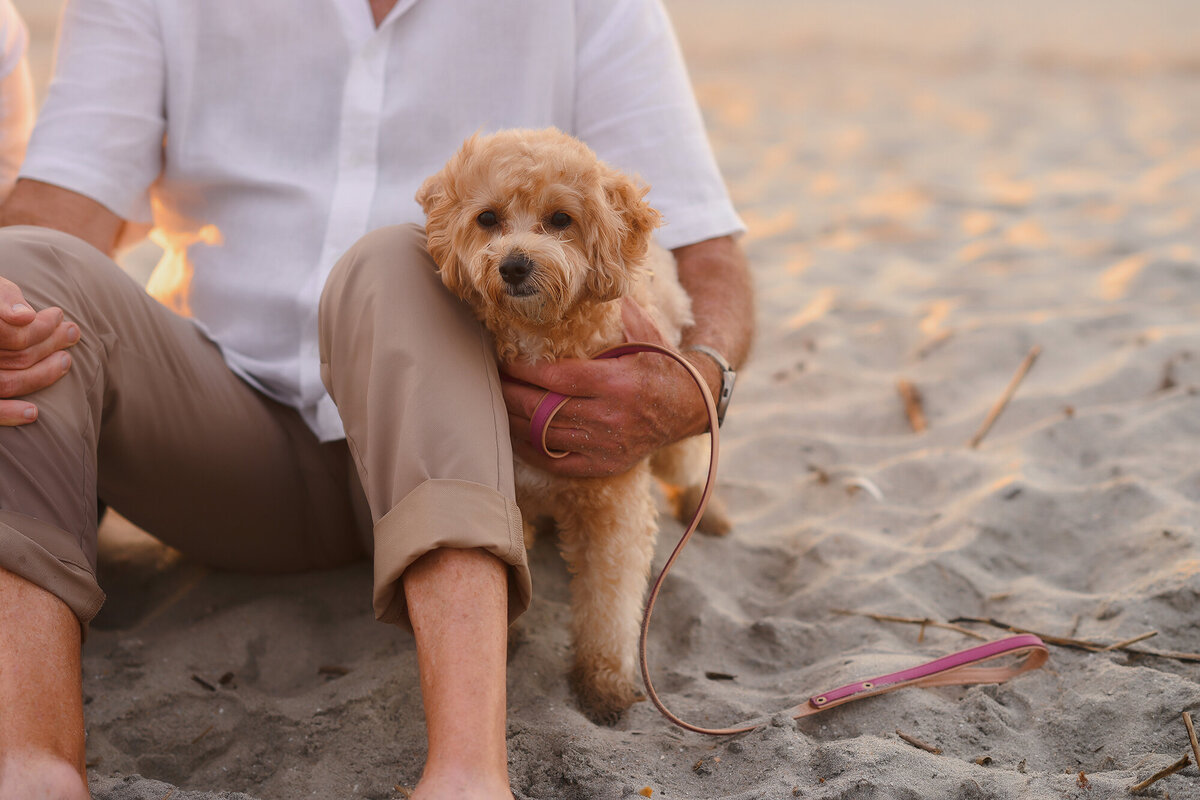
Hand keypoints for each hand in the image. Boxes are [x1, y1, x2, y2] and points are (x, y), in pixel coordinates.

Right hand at [0, 276, 79, 424]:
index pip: (14, 335)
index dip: (42, 326)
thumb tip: (25, 316)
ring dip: (43, 375)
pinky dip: (9, 414)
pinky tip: (33, 412)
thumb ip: (4, 299)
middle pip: (15, 357)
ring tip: (66, 360)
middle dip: (50, 344)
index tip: (59, 315)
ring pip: (7, 382)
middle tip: (72, 331)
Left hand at [500, 298, 710, 477]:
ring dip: (515, 421)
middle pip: (544, 408)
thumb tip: (600, 279)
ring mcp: (606, 445)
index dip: (526, 371)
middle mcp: (609, 416)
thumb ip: (621, 311)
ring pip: (545, 436)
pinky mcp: (605, 464)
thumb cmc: (665, 366)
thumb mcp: (648, 335)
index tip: (505, 362)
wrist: (693, 407)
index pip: (557, 378)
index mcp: (616, 383)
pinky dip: (532, 452)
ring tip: (497, 405)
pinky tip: (515, 437)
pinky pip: (558, 463)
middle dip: (511, 395)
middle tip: (492, 383)